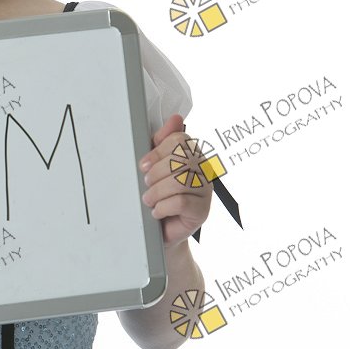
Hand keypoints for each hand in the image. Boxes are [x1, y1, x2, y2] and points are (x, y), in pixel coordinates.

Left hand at [138, 114, 211, 247]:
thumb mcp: (155, 166)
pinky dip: (163, 207)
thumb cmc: (157, 194)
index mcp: (192, 154)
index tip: (143, 166)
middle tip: (146, 184)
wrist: (161, 230)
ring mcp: (206, 190)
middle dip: (156, 172)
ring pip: (180, 181)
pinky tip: (157, 212)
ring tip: (148, 200)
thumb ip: (162, 142)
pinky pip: (181, 202)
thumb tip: (176, 118)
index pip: (180, 140)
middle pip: (180, 159)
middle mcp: (204, 169)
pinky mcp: (203, 211)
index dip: (158, 151)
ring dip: (157, 192)